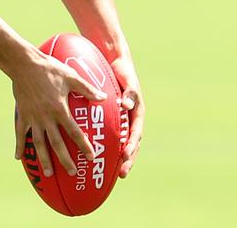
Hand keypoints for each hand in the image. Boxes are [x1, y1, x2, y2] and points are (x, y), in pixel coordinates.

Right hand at [11, 51, 106, 178]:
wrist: (23, 64)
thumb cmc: (50, 68)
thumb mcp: (71, 77)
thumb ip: (87, 89)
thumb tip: (104, 97)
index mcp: (60, 109)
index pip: (74, 132)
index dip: (83, 145)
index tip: (91, 157)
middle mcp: (46, 117)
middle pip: (56, 143)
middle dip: (65, 160)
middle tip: (73, 173)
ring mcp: (32, 118)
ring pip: (38, 143)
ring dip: (44, 159)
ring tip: (49, 174)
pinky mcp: (22, 115)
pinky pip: (20, 134)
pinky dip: (19, 146)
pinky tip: (19, 158)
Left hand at [109, 55, 142, 176]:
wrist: (116, 64)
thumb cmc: (123, 72)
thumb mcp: (128, 80)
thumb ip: (130, 92)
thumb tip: (127, 104)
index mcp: (138, 113)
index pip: (136, 134)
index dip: (131, 146)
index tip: (125, 156)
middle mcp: (132, 120)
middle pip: (132, 144)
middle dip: (128, 160)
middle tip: (122, 174)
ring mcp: (124, 121)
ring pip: (122, 143)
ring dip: (119, 158)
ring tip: (112, 174)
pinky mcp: (115, 120)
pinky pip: (112, 136)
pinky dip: (109, 147)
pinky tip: (98, 157)